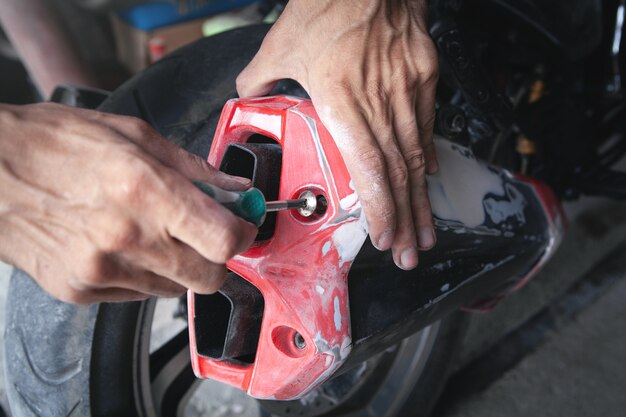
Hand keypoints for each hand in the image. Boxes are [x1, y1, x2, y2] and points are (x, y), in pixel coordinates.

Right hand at [0, 103, 257, 302]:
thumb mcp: (132, 134)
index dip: (243, 234)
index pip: (224, 239)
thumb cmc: (52, 144)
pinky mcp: (81, 291)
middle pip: (209, 277)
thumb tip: (231, 188)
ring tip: (154, 232)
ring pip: (175, 289)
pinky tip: (123, 245)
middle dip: (218, 257)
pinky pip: (137, 295)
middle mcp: (127, 237)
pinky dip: (144, 274)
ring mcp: (102, 270)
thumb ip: (192, 167)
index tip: (242, 224)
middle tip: (207, 233)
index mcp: (146, 191)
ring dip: (179, 265)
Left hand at [237, 0, 438, 269]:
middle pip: (398, 173)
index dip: (381, 209)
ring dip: (421, 200)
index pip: (369, 167)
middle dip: (405, 220)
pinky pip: (427, 126)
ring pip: (417, 156)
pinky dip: (427, 157)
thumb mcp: (281, 43)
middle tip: (409, 253)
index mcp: (344, 99)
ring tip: (425, 231)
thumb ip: (261, 77)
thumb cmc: (329, 2)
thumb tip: (248, 93)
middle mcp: (382, 101)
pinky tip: (428, 181)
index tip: (385, 238)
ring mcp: (408, 89)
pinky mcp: (424, 76)